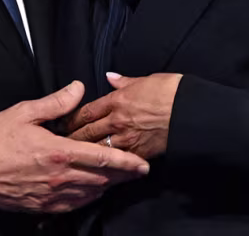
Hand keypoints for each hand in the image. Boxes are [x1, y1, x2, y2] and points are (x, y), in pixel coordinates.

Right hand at [0, 80, 150, 213]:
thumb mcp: (25, 112)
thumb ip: (56, 102)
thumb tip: (78, 89)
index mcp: (58, 152)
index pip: (102, 159)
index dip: (126, 163)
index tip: (142, 164)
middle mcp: (58, 177)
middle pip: (101, 180)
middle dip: (123, 176)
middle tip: (138, 172)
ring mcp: (50, 195)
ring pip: (89, 194)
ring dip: (107, 187)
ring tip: (119, 179)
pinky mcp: (40, 206)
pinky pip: (72, 205)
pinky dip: (87, 198)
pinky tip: (91, 191)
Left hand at [66, 73, 181, 159]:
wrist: (191, 111)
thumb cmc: (172, 91)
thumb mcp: (146, 79)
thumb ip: (125, 82)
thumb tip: (110, 77)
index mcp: (117, 101)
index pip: (85, 112)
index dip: (70, 119)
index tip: (60, 125)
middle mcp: (117, 121)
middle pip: (86, 133)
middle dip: (70, 140)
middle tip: (57, 146)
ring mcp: (127, 140)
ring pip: (97, 149)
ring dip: (83, 155)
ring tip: (71, 161)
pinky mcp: (139, 154)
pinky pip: (117, 162)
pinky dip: (106, 167)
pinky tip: (98, 171)